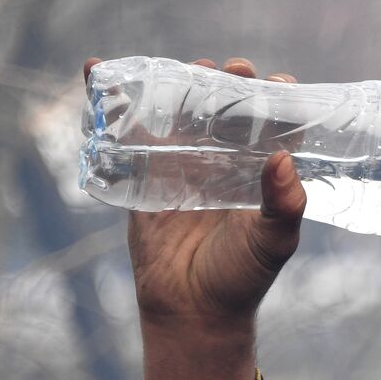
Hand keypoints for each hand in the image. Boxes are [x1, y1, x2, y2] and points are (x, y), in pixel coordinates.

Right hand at [83, 56, 306, 379]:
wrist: (190, 311)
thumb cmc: (241, 277)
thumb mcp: (273, 242)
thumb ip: (284, 205)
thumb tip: (284, 159)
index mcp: (261, 172)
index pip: (274, 124)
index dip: (277, 98)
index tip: (277, 82)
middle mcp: (225, 161)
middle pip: (227, 107)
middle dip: (229, 83)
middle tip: (230, 70)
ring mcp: (182, 164)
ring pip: (179, 111)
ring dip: (178, 83)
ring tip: (184, 68)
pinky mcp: (142, 173)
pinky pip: (126, 133)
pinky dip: (109, 101)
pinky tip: (96, 71)